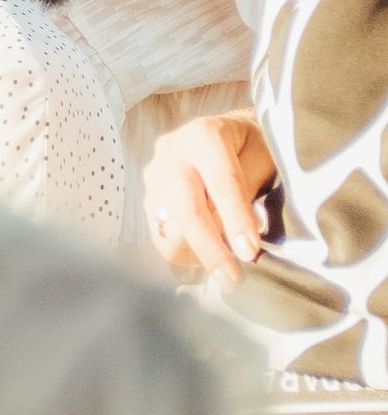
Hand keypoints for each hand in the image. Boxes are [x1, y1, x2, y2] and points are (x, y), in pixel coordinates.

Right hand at [144, 110, 276, 287]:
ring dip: (200, 255)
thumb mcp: (265, 157)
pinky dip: (187, 255)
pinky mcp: (149, 200)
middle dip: (210, 249)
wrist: (227, 137)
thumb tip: (237, 231)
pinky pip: (162, 239)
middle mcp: (171, 153)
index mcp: (204, 135)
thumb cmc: (254, 148)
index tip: (250, 252)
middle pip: (186, 210)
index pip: (221, 183)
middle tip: (232, 279)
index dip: (236, 220)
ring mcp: (154, 178)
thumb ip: (250, 187)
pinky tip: (210, 257)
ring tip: (228, 269)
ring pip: (169, 229)